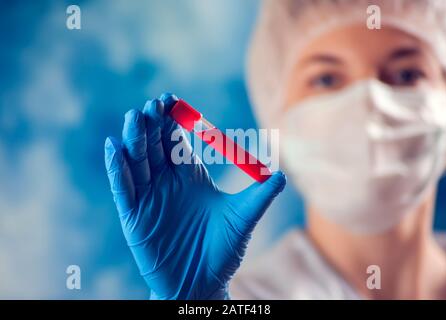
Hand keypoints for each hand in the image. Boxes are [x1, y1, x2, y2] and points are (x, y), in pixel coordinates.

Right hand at [104, 93, 285, 298]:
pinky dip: (117, 168)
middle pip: (155, 145)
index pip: (177, 140)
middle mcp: (167, 181)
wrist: (201, 283)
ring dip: (135, 139)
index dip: (173, 119)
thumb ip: (260, 196)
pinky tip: (114, 147)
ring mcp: (149, 197)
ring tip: (135, 117)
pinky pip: (123, 188)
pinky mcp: (134, 216)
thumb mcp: (243, 219)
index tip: (172, 99)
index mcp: (190, 175)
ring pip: (137, 161)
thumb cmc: (222, 251)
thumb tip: (282, 174)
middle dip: (153, 123)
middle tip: (154, 104)